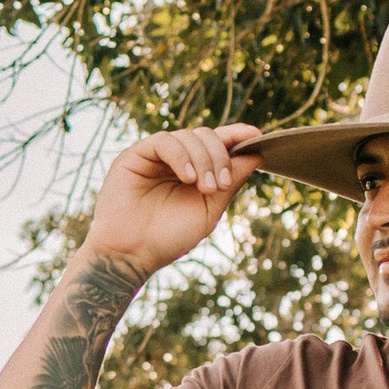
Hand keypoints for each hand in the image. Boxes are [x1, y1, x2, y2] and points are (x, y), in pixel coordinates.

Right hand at [82, 124, 263, 277]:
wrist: (132, 254)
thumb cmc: (168, 238)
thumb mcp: (209, 210)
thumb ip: (230, 182)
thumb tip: (256, 154)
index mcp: (195, 171)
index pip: (218, 144)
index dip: (237, 135)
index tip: (257, 136)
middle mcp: (176, 160)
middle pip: (206, 136)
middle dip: (220, 157)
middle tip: (220, 186)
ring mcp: (156, 156)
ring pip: (188, 136)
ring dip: (204, 159)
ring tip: (204, 188)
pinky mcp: (135, 155)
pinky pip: (165, 141)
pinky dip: (181, 156)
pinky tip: (188, 178)